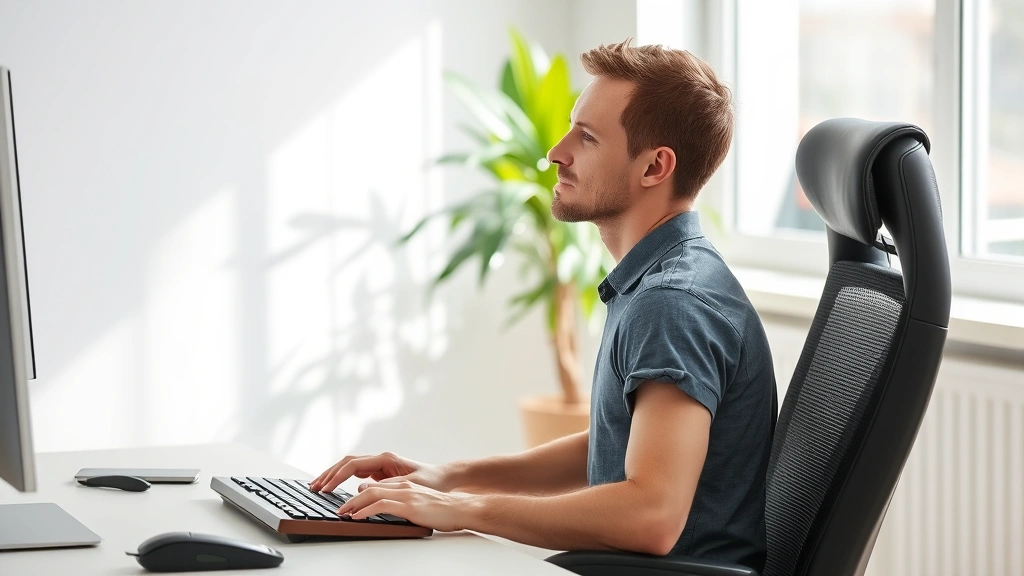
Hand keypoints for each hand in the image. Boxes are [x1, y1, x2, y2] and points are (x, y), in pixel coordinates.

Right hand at [310, 452, 453, 492]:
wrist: (444, 479)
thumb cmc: (430, 481)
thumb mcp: (409, 486)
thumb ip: (387, 486)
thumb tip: (362, 489)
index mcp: (386, 459)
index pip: (353, 465)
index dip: (337, 477)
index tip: (325, 488)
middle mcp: (381, 459)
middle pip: (347, 462)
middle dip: (329, 474)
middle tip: (313, 486)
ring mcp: (380, 465)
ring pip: (350, 466)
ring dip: (333, 475)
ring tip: (318, 486)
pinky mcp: (381, 472)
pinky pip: (356, 473)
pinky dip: (343, 479)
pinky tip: (335, 486)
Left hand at [337, 480, 479, 532]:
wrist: (460, 509)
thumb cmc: (441, 509)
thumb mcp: (416, 503)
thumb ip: (399, 502)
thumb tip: (381, 506)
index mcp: (402, 485)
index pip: (373, 484)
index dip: (355, 492)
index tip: (344, 502)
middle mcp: (401, 486)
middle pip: (368, 486)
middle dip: (349, 495)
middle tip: (337, 506)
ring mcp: (405, 494)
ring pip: (371, 494)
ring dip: (353, 503)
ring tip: (341, 512)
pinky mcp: (409, 505)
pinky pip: (381, 505)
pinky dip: (365, 510)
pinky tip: (356, 516)